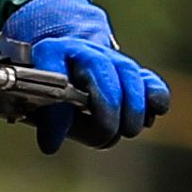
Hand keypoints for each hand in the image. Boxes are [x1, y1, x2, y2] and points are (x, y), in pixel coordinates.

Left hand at [2, 0, 168, 154]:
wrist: (65, 47)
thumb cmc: (48, 80)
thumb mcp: (35, 96)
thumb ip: (46, 119)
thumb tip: (52, 144)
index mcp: (51, 52)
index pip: (54, 79)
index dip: (56, 116)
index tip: (51, 144)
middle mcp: (83, 49)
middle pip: (102, 73)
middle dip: (107, 110)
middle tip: (105, 136)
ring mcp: (110, 57)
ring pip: (129, 74)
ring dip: (133, 107)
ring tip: (129, 130)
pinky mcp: (131, 69)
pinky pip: (149, 79)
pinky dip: (155, 96)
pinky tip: (152, 115)